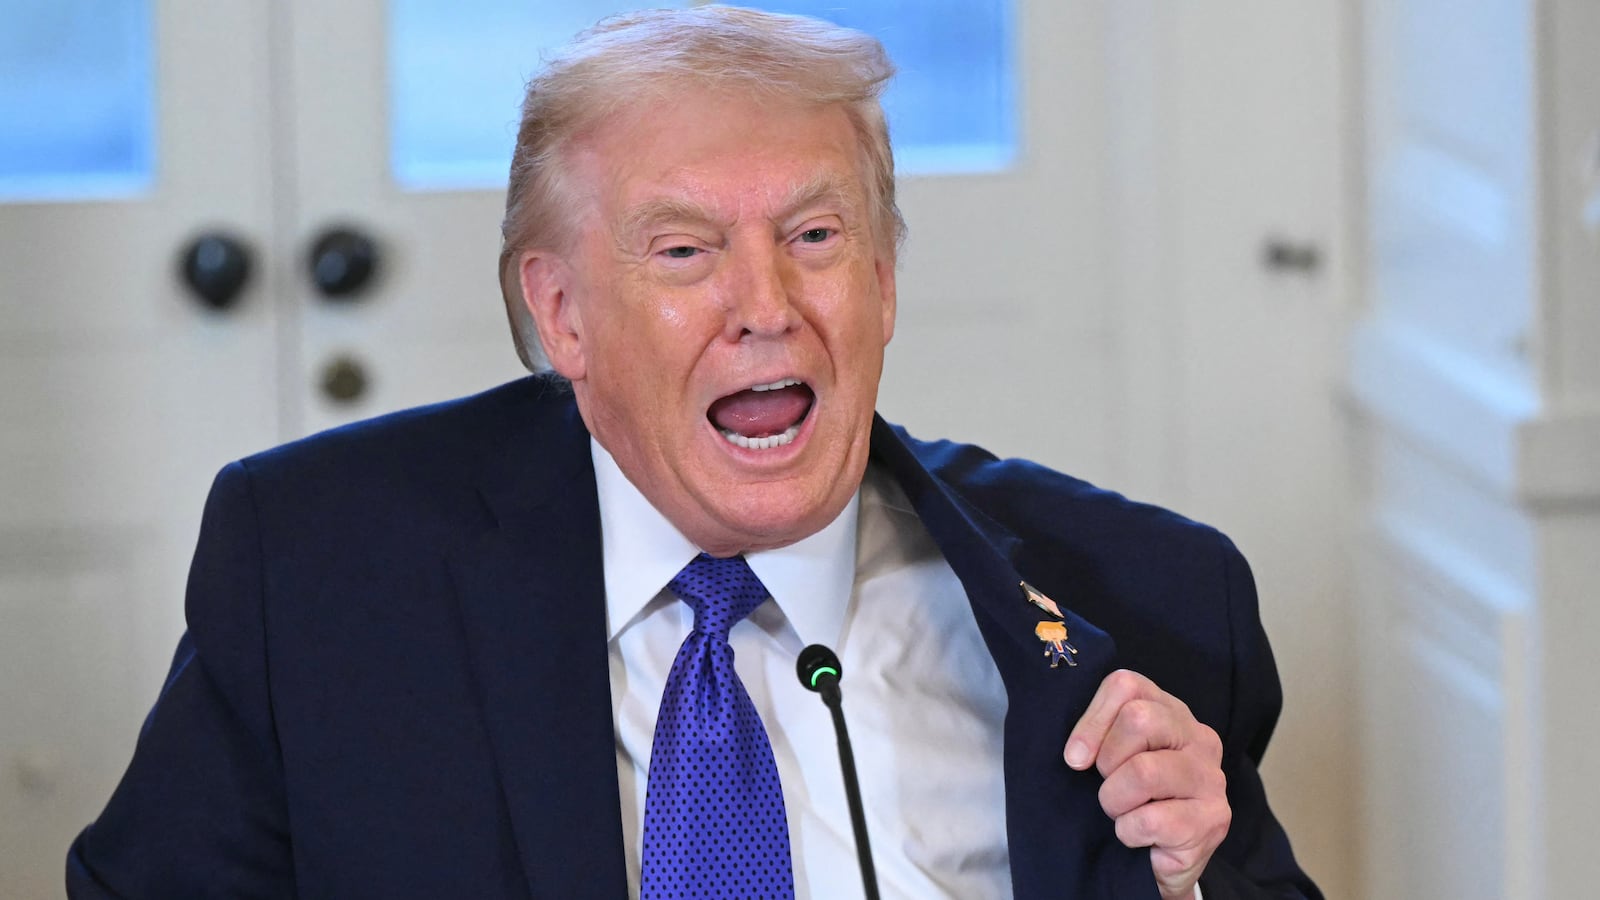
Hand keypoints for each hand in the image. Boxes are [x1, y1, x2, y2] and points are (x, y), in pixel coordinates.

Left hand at [1065, 669, 1229, 899]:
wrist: (1161, 863)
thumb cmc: (1132, 802)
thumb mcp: (1110, 759)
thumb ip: (1096, 737)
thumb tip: (1076, 755)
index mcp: (1171, 712)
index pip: (1125, 685)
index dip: (1092, 721)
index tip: (1078, 756)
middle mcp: (1199, 738)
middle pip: (1138, 719)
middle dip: (1107, 760)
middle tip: (1108, 784)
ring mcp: (1211, 778)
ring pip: (1143, 771)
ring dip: (1115, 800)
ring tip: (1122, 813)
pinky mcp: (1213, 819)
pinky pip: (1150, 820)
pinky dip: (1128, 832)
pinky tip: (1138, 837)